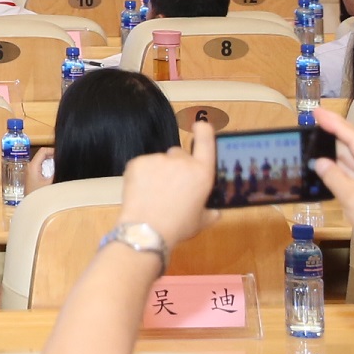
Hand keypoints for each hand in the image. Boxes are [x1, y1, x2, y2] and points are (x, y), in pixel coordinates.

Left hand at [117, 119, 219, 249]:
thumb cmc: (176, 226)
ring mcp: (158, 159)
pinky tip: (142, 191)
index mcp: (201, 173)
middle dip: (175, 165)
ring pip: (158, 161)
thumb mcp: (201, 221)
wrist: (147, 229)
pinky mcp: (138, 162)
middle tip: (170, 186)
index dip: (204, 131)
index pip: (206, 142)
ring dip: (158, 171)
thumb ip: (210, 212)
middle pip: (178, 153)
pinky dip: (142, 174)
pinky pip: (142, 165)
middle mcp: (181, 162)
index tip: (201, 124)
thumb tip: (215, 212)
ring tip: (154, 194)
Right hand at [310, 105, 353, 232]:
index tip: (317, 112)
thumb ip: (334, 177)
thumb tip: (320, 162)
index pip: (353, 137)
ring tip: (317, 138)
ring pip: (353, 157)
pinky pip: (353, 171)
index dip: (334, 123)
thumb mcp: (352, 198)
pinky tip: (326, 164)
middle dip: (335, 130)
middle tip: (316, 119)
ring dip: (335, 148)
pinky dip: (338, 165)